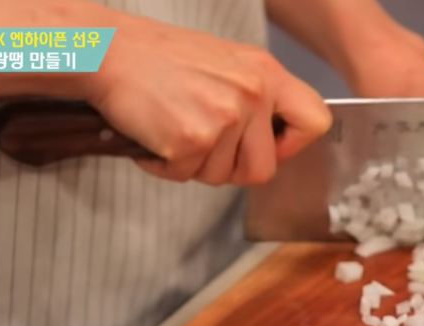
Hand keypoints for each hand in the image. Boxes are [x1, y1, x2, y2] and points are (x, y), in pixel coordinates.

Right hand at [78, 7, 331, 185]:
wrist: (108, 51)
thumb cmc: (158, 58)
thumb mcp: (226, 63)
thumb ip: (255, 98)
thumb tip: (273, 141)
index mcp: (266, 73)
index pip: (316, 121)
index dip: (291, 145)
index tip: (267, 146)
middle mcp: (252, 94)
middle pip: (263, 169)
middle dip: (230, 168)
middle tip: (200, 143)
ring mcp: (224, 117)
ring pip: (222, 177)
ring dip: (193, 164)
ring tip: (172, 127)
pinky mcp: (193, 139)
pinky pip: (186, 176)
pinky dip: (164, 165)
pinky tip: (153, 134)